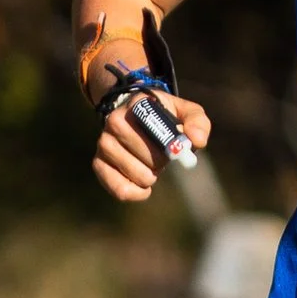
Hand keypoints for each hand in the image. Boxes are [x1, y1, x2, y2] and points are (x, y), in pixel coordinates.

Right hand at [90, 81, 213, 201]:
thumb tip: (196, 141)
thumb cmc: (166, 118)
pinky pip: (119, 188)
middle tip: (163, 158)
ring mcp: (104, 143)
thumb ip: (198, 123)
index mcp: (138, 104)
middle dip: (161, 162)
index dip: (167, 144)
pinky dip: (136, 193)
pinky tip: (144, 189)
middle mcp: (115, 120)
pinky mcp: (98, 163)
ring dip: (150, 177)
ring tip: (151, 167)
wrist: (138, 120)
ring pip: (135, 173)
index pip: (152, 127)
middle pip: (146, 154)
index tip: (175, 151)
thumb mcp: (186, 113)